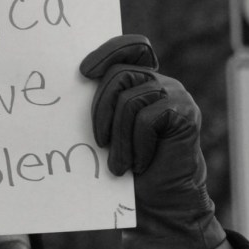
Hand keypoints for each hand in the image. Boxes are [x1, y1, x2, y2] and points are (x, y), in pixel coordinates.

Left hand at [80, 35, 225, 248]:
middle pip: (119, 74)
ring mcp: (175, 95)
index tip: (83, 71)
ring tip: (119, 164)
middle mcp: (160, 83)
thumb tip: (63, 91)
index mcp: (141, 82)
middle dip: (100, 110)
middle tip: (99, 144)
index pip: (130, 48)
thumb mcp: (107, 132)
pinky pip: (147, 118)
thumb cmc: (127, 168)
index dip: (108, 51)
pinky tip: (140, 164)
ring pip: (130, 100)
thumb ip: (100, 106)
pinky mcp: (185, 113)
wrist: (158, 200)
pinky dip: (137, 146)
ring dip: (118, 138)